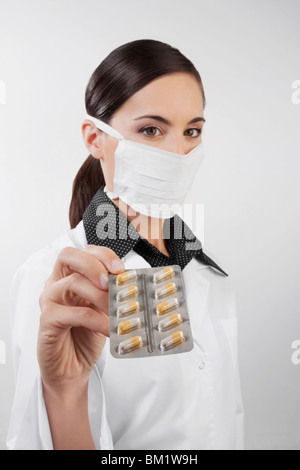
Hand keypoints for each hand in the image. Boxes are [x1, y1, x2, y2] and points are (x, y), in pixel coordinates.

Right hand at [37, 245, 123, 388]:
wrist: (72, 367)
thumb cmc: (86, 335)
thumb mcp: (103, 308)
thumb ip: (111, 292)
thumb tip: (132, 281)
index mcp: (70, 275)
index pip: (84, 252)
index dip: (103, 255)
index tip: (121, 269)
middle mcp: (57, 282)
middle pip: (68, 256)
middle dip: (94, 264)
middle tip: (112, 281)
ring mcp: (49, 300)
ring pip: (73, 283)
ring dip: (101, 296)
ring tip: (117, 310)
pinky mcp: (47, 320)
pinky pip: (74, 313)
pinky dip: (96, 320)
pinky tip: (109, 328)